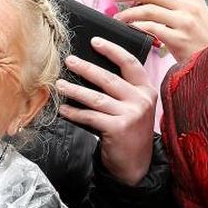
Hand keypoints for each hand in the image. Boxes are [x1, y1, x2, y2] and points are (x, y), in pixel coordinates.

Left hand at [57, 38, 155, 185]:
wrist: (136, 166)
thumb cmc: (130, 133)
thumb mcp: (134, 108)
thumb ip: (121, 91)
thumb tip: (90, 70)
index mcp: (146, 90)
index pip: (130, 63)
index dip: (112, 50)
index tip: (95, 41)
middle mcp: (141, 100)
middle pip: (109, 78)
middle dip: (86, 68)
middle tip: (70, 60)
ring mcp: (131, 114)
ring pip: (96, 97)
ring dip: (75, 90)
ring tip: (60, 85)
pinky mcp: (118, 128)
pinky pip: (90, 116)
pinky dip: (74, 112)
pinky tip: (63, 109)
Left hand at [112, 0, 207, 61]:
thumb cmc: (204, 41)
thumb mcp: (197, 16)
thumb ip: (178, 5)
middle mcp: (189, 7)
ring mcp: (185, 22)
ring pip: (148, 10)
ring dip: (129, 13)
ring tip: (118, 18)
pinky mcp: (179, 39)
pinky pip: (151, 28)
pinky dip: (137, 27)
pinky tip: (131, 29)